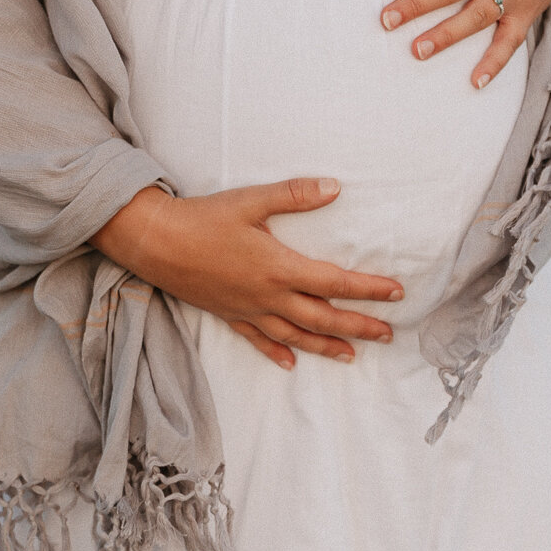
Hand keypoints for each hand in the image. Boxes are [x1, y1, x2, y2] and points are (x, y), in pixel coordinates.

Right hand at [90, 179, 402, 370]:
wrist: (154, 242)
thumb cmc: (203, 217)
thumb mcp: (251, 200)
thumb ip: (295, 195)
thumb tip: (335, 187)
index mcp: (278, 267)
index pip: (335, 282)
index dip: (368, 289)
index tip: (396, 293)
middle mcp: (267, 296)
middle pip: (322, 317)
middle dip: (358, 326)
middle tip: (388, 334)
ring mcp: (247, 310)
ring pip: (295, 335)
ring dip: (326, 345)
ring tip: (352, 355)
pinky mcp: (228, 314)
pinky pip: (258, 340)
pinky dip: (277, 352)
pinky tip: (291, 363)